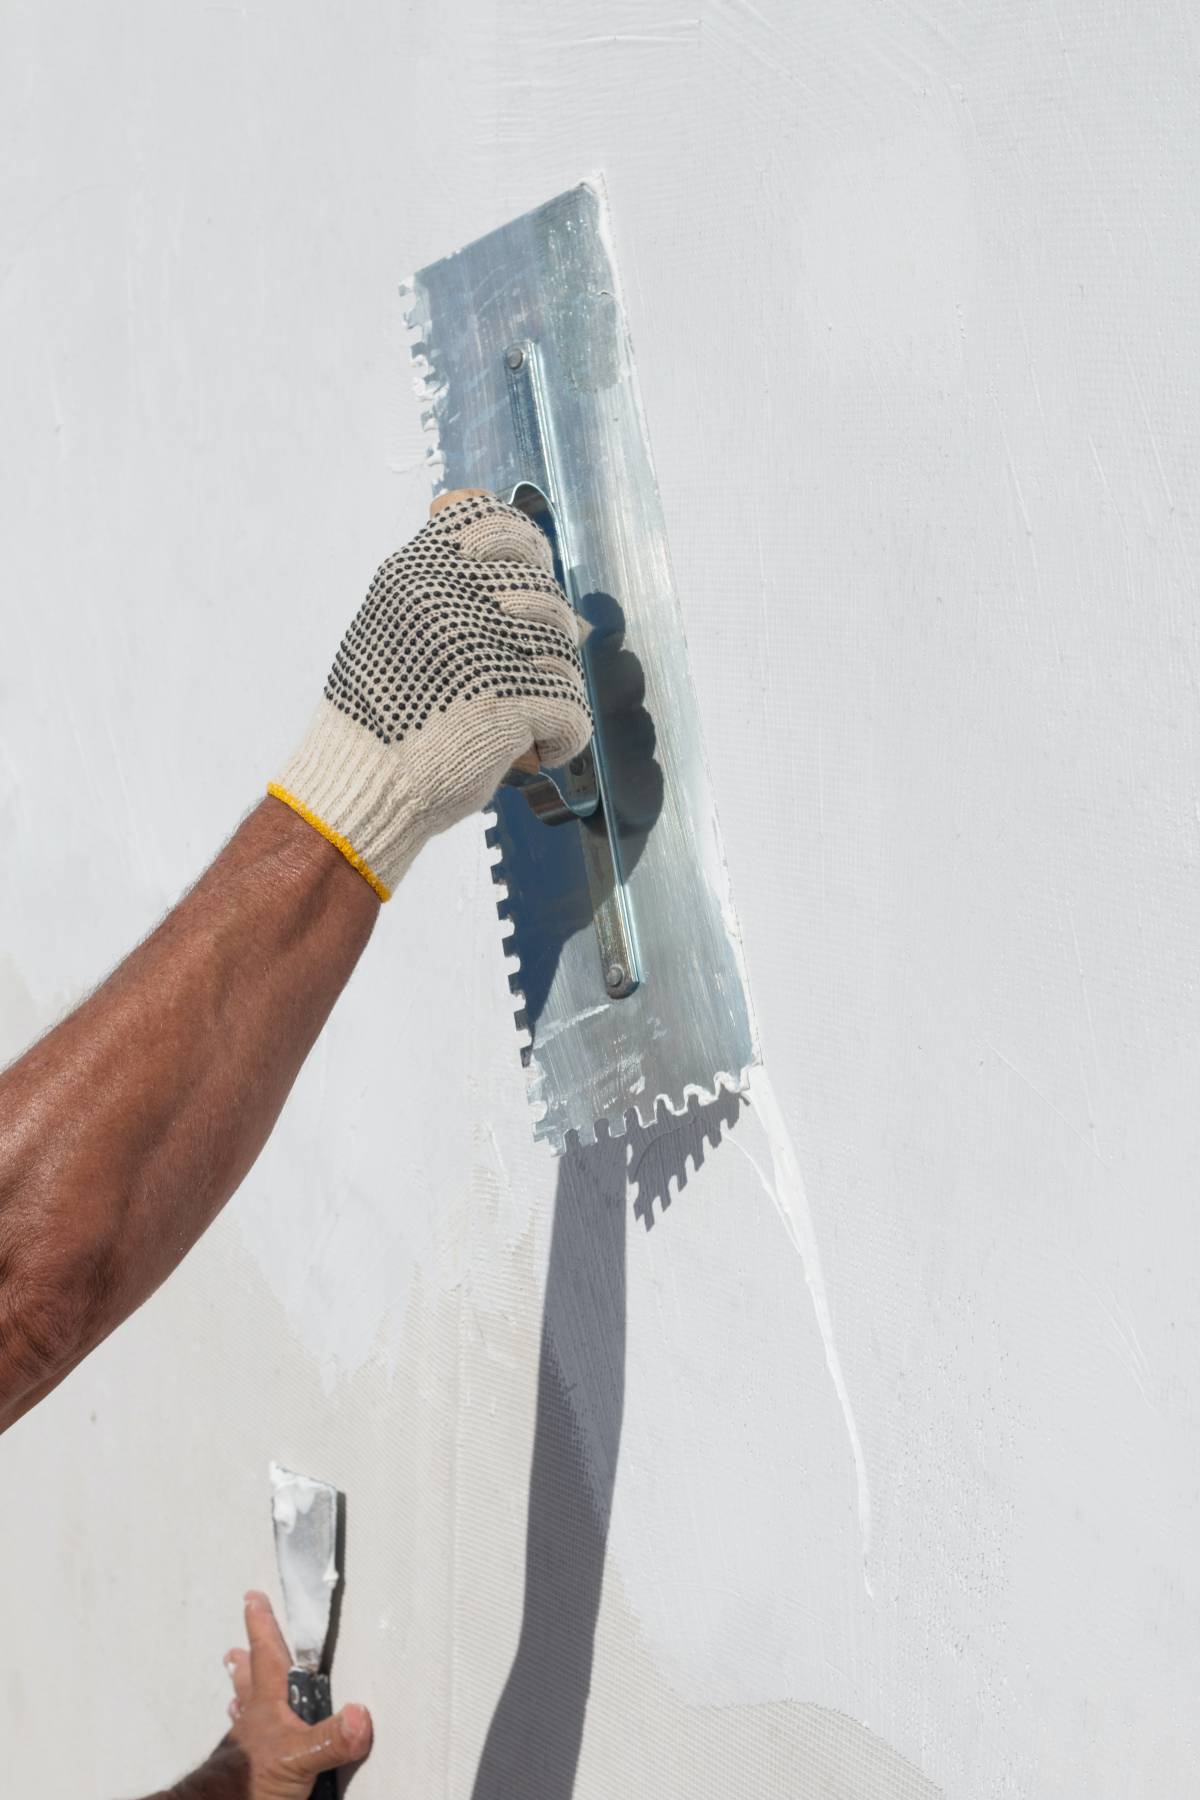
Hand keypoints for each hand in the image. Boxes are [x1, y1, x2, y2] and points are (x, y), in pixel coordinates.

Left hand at [222, 1590, 371, 1799]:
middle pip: (250, 1686)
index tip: (252, 1598)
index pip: (267, 1657)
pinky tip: (252, 1749)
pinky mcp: (250, 1777)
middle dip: (247, 1665)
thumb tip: (360, 1714)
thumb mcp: (298, 1759)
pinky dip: (251, 1743)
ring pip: (245, 1718)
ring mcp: (248, 1751)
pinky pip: (249, 1751)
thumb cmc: (250, 1784)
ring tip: (235, 1695)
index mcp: (267, 1708)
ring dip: (243, 1702)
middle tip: (234, 1648)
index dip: (261, 1626)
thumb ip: (330, 1738)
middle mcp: (255, 1725)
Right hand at [270, 489, 591, 901]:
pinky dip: (563, 736)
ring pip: (564, 650)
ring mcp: (479, 649)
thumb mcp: (394, 627)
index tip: (522, 585)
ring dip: (552, 688)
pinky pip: (570, 707)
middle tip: (520, 675)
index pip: (495, 524)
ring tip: (523, 715)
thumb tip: (554, 593)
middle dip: (545, 639)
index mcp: (416, 573)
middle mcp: (448, 600)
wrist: (359, 785)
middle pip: (544, 593)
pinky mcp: (506, 703)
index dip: (526, 551)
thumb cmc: (383, 715)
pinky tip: (537, 749)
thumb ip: (453, 596)